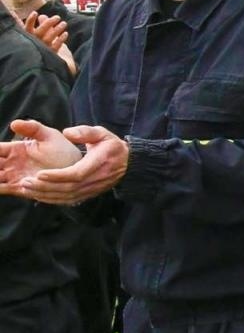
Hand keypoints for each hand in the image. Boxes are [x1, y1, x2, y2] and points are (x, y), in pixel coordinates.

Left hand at [0, 122, 126, 204]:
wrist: (128, 163)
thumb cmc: (112, 146)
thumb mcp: (102, 133)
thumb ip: (85, 131)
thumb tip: (68, 133)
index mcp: (99, 163)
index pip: (77, 174)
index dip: (58, 176)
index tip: (40, 174)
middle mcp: (97, 179)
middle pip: (69, 188)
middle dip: (46, 186)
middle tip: (26, 182)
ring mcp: (94, 189)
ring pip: (68, 196)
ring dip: (47, 194)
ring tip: (28, 189)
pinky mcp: (90, 194)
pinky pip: (70, 200)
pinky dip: (54, 200)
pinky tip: (40, 196)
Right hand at [23, 13, 74, 75]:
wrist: (40, 64)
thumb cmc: (36, 45)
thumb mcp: (34, 35)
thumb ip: (35, 25)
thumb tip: (40, 15)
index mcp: (27, 37)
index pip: (27, 28)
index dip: (30, 21)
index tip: (35, 13)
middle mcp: (33, 42)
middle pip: (39, 32)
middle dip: (48, 23)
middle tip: (58, 17)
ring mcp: (41, 49)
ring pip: (48, 39)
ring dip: (57, 30)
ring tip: (64, 23)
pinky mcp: (49, 55)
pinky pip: (55, 47)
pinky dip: (60, 40)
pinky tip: (65, 33)